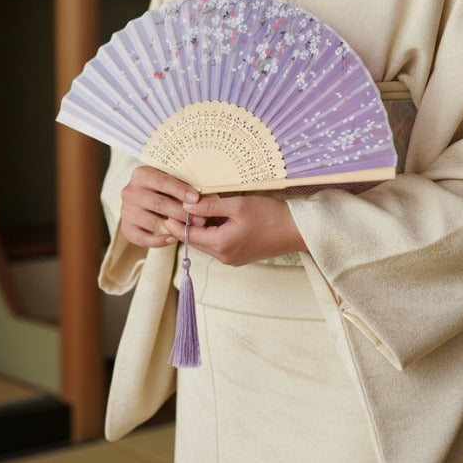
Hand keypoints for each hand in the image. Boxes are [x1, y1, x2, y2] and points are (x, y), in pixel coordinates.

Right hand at [120, 166, 204, 248]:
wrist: (148, 197)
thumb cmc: (167, 188)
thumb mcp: (173, 179)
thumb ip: (184, 185)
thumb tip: (202, 197)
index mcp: (142, 174)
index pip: (162, 182)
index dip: (180, 190)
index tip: (196, 198)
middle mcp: (130, 191)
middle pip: (159, 203)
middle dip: (182, 213)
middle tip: (200, 220)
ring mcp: (126, 210)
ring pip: (153, 222)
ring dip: (174, 228)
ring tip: (190, 230)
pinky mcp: (126, 227)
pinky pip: (142, 238)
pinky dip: (158, 241)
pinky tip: (173, 239)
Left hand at [164, 194, 306, 265]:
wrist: (297, 231)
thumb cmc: (270, 215)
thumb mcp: (237, 205)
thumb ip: (209, 206)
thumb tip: (186, 205)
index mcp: (221, 245)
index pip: (188, 235)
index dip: (175, 222)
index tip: (165, 209)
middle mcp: (224, 256)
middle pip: (196, 240)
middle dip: (187, 223)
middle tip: (180, 204)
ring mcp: (232, 258)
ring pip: (207, 241)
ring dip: (201, 226)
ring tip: (200, 206)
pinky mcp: (239, 256)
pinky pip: (218, 243)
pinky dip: (213, 231)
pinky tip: (217, 215)